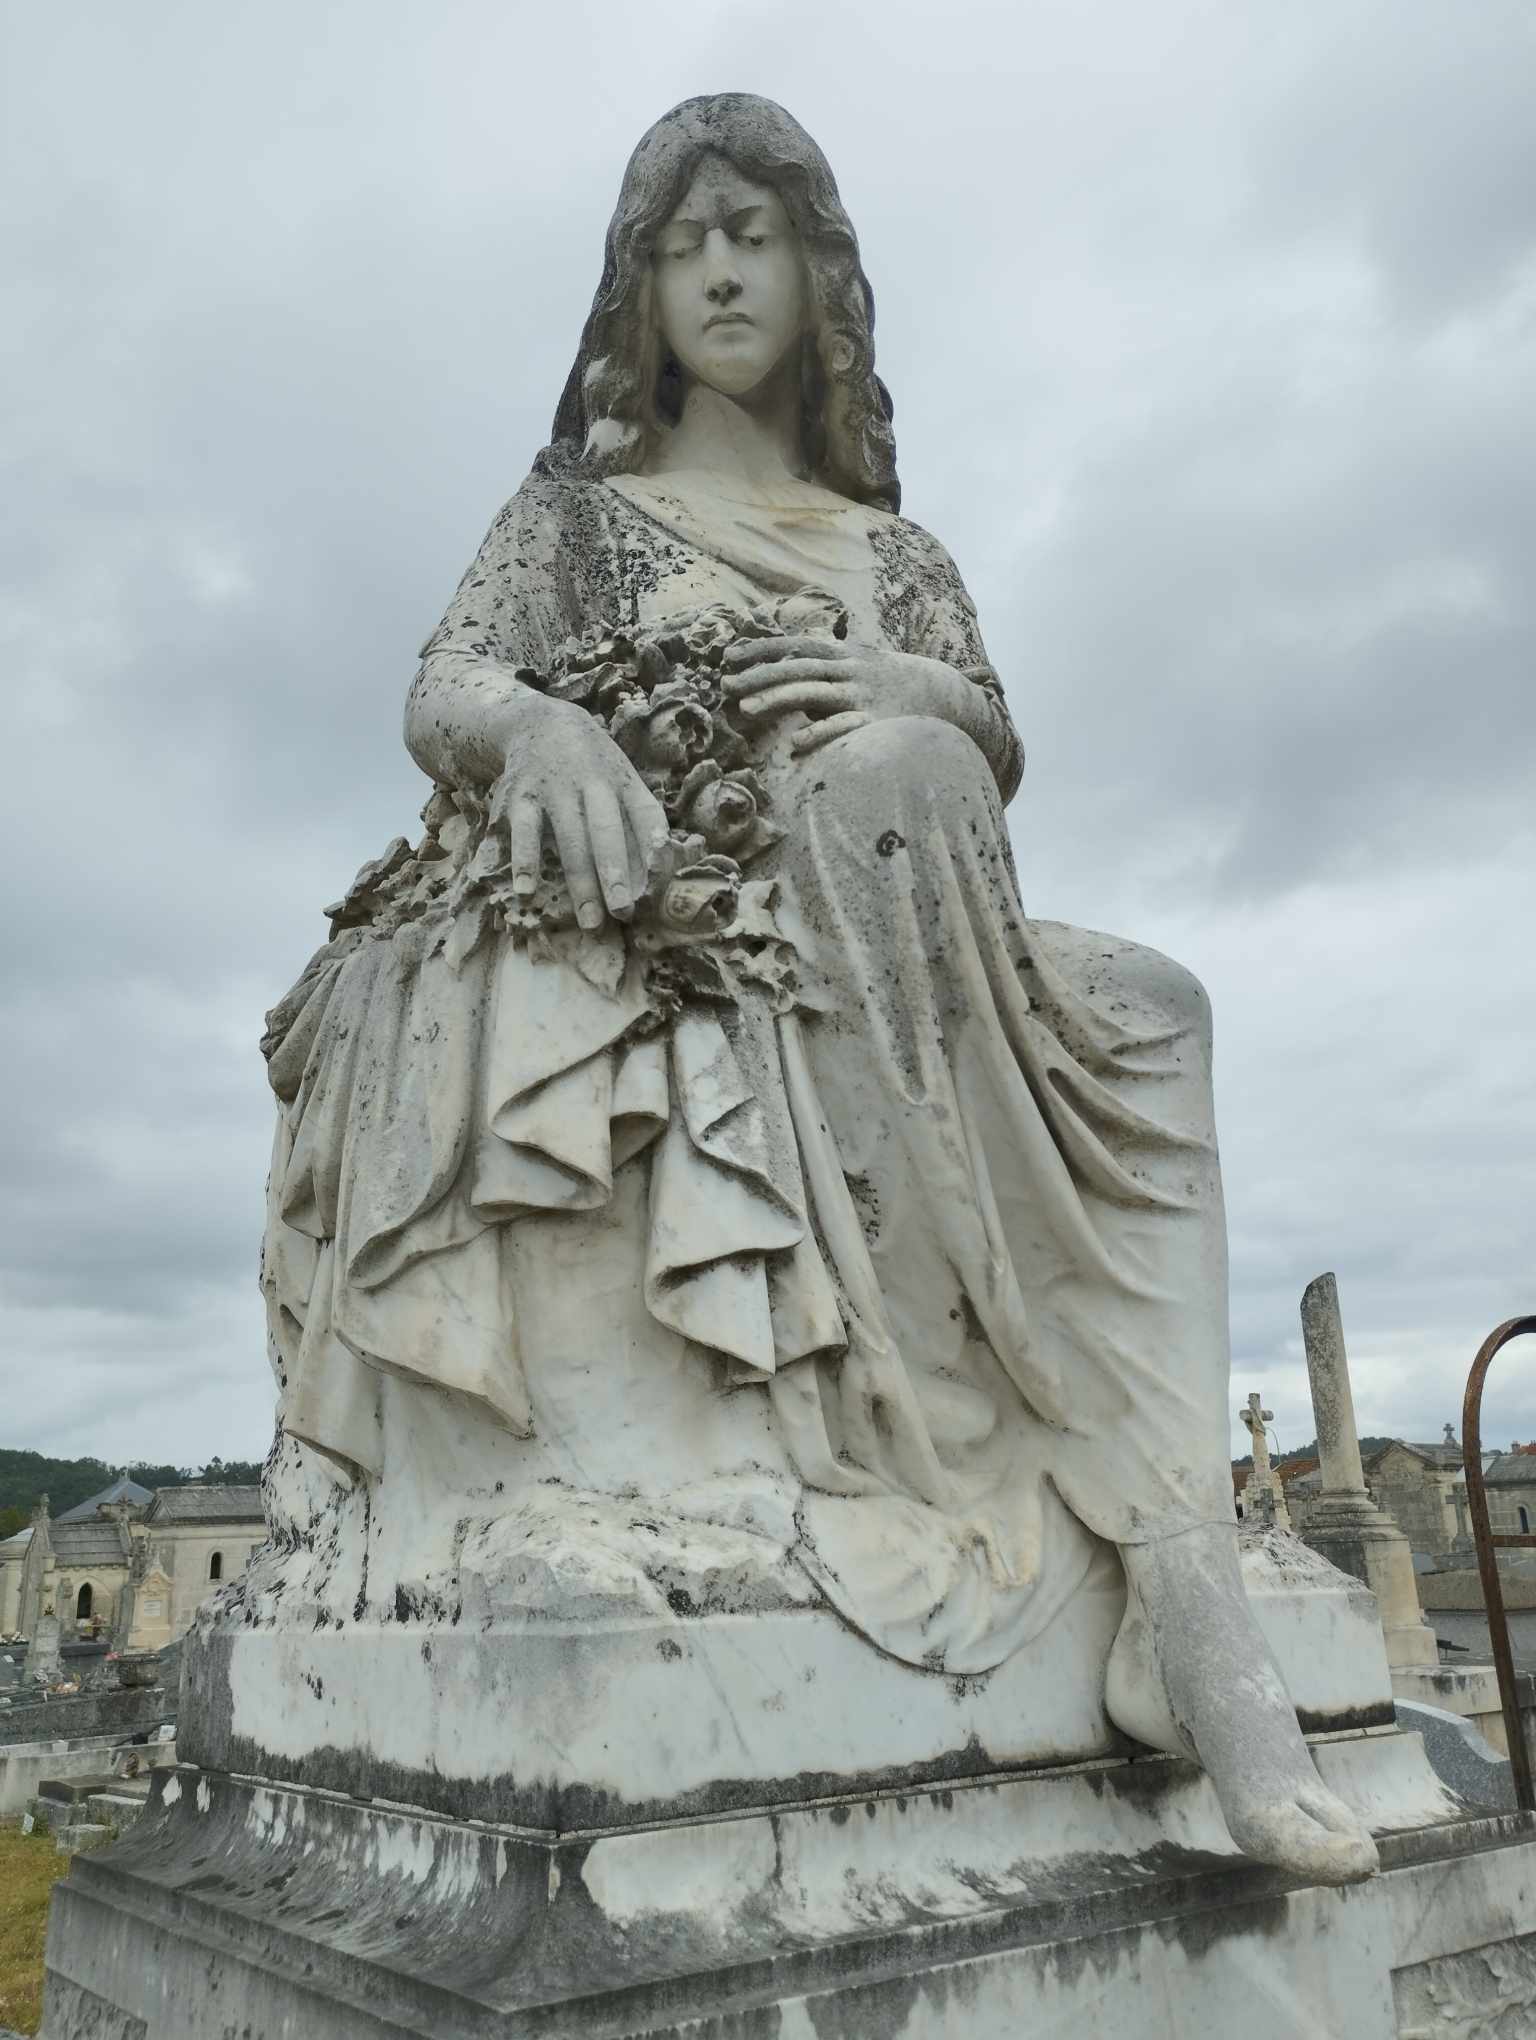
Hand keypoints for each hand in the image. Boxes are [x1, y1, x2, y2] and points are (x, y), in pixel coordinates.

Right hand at [488, 691, 668, 927]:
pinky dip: (525, 861)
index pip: (645, 814)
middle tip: (623, 912)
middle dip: (615, 873)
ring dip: (580, 881)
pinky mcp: (521, 796)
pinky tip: (526, 891)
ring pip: (570, 838)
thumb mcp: (621, 779)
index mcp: (622, 782)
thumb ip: (639, 819)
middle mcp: (591, 783)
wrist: (540, 720)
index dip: (654, 844)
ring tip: (589, 921)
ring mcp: (555, 789)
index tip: (660, 875)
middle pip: (606, 831)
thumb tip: (659, 871)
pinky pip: (524, 831)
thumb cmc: (592, 765)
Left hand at [719, 637, 967, 754]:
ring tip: (744, 709)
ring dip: (776, 700)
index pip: (795, 645)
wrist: (943, 695)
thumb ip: (823, 661)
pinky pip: (842, 729)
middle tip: (725, 684)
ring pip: (813, 693)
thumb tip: (782, 664)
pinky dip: (817, 735)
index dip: (761, 649)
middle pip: (797, 668)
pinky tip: (793, 746)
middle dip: (759, 675)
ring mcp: (862, 696)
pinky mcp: (875, 724)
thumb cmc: (890, 682)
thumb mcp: (858, 661)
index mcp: (843, 653)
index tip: (729, 656)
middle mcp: (850, 670)